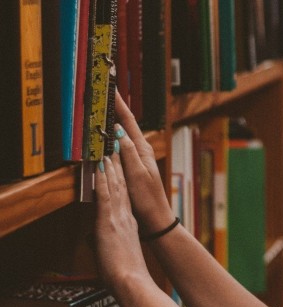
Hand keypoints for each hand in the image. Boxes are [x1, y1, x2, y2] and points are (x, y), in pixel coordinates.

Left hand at [94, 155, 150, 291]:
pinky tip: (101, 167)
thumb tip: (93, 241)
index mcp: (129, 224)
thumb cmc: (125, 275)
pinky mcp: (108, 221)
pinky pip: (106, 195)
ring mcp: (118, 217)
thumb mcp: (115, 254)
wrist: (131, 281)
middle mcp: (125, 217)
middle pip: (122, 186)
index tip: (118, 165)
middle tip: (116, 148)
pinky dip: (103, 179)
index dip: (121, 179)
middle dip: (118, 166)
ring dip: (111, 167)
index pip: (124, 196)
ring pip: (115, 186)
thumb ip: (104, 243)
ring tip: (109, 150)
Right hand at [113, 94, 173, 234]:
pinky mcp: (132, 166)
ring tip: (102, 106)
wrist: (155, 218)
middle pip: (125, 124)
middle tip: (104, 92)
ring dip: (113, 120)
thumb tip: (118, 132)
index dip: (119, 104)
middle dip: (115, 107)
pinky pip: (119, 146)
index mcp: (143, 149)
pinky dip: (112, 137)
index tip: (111, 88)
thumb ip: (128, 153)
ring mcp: (137, 158)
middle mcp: (141, 150)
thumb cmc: (147, 199)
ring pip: (122, 134)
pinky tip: (105, 135)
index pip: (128, 122)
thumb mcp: (136, 175)